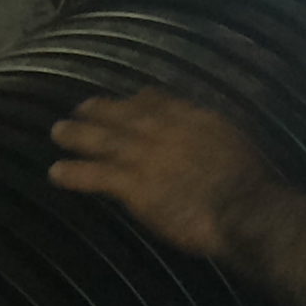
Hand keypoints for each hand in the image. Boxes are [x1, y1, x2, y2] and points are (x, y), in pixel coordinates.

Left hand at [48, 89, 277, 258]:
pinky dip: (73, 173)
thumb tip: (204, 135)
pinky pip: (96, 176)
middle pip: (121, 114)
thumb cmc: (250, 182)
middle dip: (98, 110)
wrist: (243, 207)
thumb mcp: (234, 141)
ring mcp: (144, 156)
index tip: (129, 99)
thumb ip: (212, 135)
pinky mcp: (134, 185)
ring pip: (101, 140)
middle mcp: (161, 130)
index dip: (137, 100)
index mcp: (190, 118)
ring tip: (58, 132)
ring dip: (76, 135)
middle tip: (79, 108)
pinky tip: (55, 173)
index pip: (156, 101)